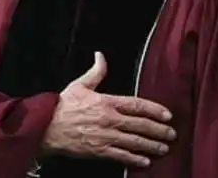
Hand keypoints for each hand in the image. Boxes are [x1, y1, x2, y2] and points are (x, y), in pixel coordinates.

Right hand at [42, 52, 176, 167]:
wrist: (46, 126)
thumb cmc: (62, 106)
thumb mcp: (79, 85)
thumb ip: (95, 72)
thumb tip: (100, 56)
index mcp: (106, 102)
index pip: (137, 105)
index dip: (155, 110)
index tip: (167, 115)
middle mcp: (109, 119)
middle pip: (141, 125)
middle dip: (159, 130)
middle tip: (171, 134)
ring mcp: (105, 137)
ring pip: (135, 142)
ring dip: (152, 146)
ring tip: (163, 148)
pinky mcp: (99, 151)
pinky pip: (122, 156)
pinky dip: (135, 159)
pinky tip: (145, 161)